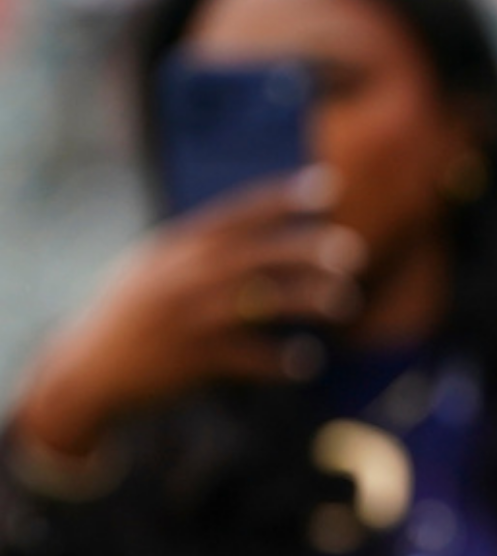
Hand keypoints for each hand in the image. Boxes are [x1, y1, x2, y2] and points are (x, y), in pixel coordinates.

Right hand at [10, 169, 366, 460]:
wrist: (84, 371)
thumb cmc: (130, 315)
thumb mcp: (154, 268)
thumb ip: (200, 248)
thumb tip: (254, 226)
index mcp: (176, 247)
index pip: (236, 213)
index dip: (282, 197)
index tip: (328, 185)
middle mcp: (181, 277)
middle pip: (254, 254)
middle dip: (305, 249)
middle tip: (353, 250)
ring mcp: (185, 318)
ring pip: (257, 302)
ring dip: (305, 300)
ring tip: (345, 301)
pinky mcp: (189, 359)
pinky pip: (246, 357)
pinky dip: (278, 360)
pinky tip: (308, 362)